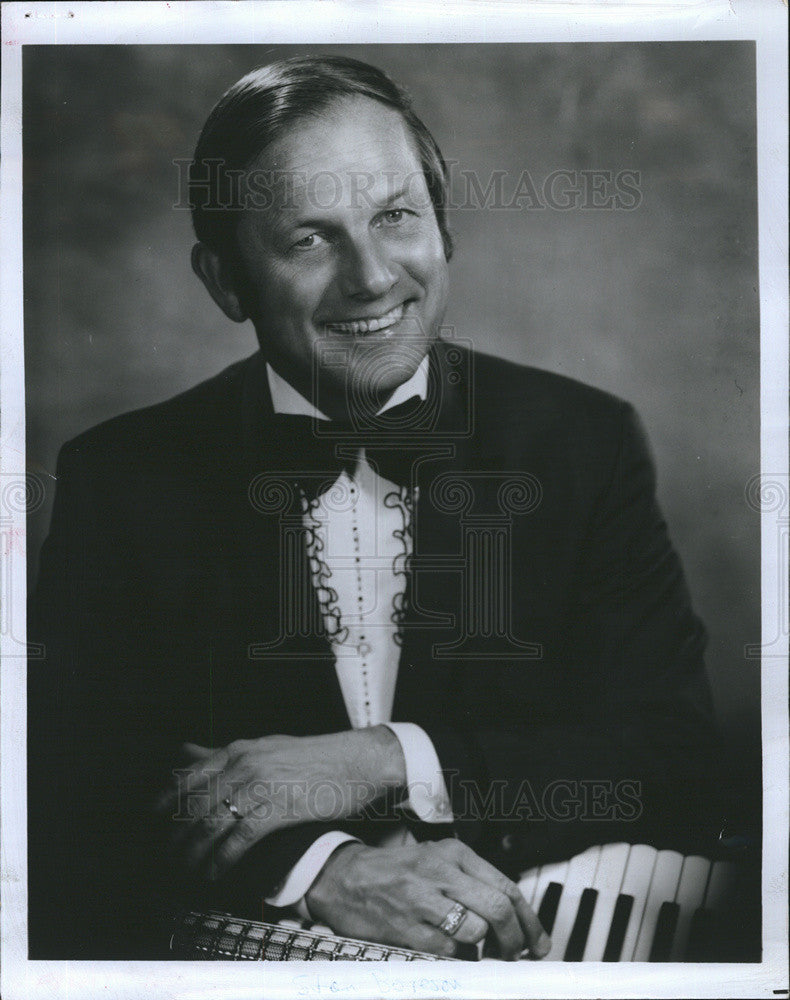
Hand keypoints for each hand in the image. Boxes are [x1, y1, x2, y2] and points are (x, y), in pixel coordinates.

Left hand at [154, 728, 404, 880]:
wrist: (358, 762)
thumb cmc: (315, 758)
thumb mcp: (269, 748)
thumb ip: (231, 756)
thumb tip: (190, 753)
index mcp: (240, 749)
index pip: (189, 776)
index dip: (165, 801)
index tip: (152, 821)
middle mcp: (244, 763)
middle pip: (195, 803)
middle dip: (176, 834)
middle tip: (166, 855)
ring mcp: (260, 785)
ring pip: (211, 823)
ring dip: (194, 851)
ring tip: (185, 869)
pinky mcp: (278, 808)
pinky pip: (238, 839)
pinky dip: (222, 859)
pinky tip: (215, 873)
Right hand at [305, 839, 550, 959]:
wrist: (346, 878)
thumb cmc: (398, 872)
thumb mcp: (438, 861)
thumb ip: (473, 882)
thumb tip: (514, 917)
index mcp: (455, 852)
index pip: (506, 886)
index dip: (529, 919)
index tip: (537, 941)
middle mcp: (441, 871)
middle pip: (498, 908)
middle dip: (515, 937)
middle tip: (516, 952)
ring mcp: (423, 899)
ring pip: (476, 930)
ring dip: (484, 949)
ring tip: (481, 951)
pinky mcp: (407, 926)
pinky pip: (448, 950)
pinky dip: (457, 957)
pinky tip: (451, 952)